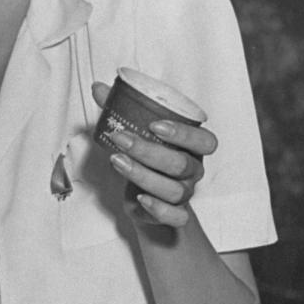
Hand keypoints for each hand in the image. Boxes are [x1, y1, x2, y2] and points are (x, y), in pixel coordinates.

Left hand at [91, 80, 216, 227]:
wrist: (145, 198)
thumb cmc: (146, 158)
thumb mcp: (135, 132)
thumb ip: (120, 110)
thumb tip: (99, 87)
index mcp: (193, 148)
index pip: (205, 140)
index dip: (183, 133)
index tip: (155, 125)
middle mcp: (193, 171)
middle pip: (180, 164)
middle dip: (148, 151)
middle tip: (120, 139)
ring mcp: (185, 193)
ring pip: (173, 190)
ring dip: (142, 175)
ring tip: (115, 161)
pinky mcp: (173, 214)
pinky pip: (175, 216)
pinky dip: (159, 209)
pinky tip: (140, 200)